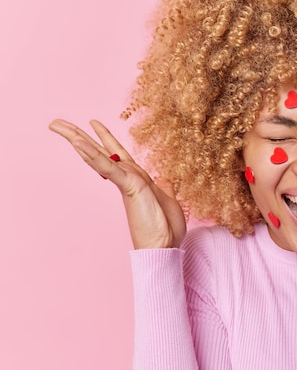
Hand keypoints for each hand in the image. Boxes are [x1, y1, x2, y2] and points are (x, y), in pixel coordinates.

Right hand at [49, 119, 186, 248]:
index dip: (105, 136)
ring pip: (97, 155)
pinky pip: (108, 167)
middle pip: (99, 151)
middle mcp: (127, 177)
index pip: (116, 153)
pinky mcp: (128, 186)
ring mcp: (125, 181)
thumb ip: (164, 186)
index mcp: (135, 178)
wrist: (164, 246)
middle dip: (78, 134)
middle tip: (56, 122)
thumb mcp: (168, 198)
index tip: (93, 122)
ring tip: (57, 125)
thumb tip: (165, 178)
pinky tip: (78, 142)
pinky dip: (93, 155)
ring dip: (77, 138)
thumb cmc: (165, 228)